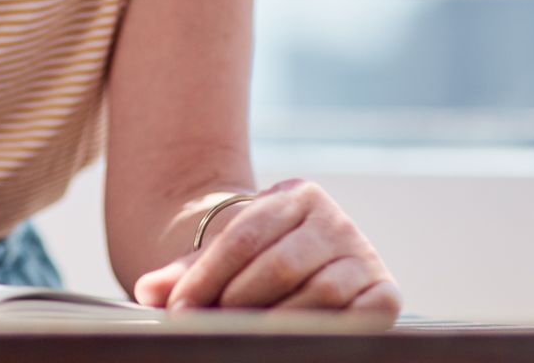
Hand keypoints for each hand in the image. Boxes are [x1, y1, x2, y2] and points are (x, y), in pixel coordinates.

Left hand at [132, 178, 400, 324]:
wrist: (295, 266)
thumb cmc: (253, 264)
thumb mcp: (219, 258)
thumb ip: (182, 272)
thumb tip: (148, 291)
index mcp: (295, 195)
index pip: (244, 237)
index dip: (207, 278)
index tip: (178, 309)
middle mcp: (334, 220)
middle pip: (278, 265)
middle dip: (236, 303)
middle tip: (206, 326)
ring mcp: (363, 255)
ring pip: (318, 292)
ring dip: (275, 321)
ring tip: (244, 335)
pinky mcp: (385, 293)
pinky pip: (358, 315)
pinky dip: (327, 328)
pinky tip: (293, 338)